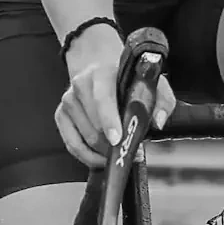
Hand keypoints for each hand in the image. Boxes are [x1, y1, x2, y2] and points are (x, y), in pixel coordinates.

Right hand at [54, 25, 176, 167]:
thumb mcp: (151, 83)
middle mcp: (81, 85)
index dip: (109, 120)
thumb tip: (158, 122)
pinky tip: (101, 157)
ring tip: (119, 150)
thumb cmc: (127, 79)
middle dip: (114, 144)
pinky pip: (72, 145)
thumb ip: (163, 101)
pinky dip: (88, 156)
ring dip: (104, 151)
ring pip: (85, 138)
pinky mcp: (61, 115)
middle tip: (131, 150)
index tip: (116, 139)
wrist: (101, 67)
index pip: (103, 98)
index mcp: (102, 73)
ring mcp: (68, 101)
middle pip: (94, 126)